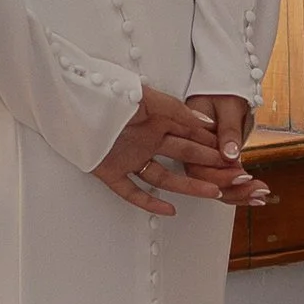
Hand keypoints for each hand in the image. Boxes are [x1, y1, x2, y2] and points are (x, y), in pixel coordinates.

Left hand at [93, 86, 268, 215]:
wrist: (70, 100)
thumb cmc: (108, 93)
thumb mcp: (148, 97)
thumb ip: (178, 111)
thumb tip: (207, 124)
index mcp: (155, 121)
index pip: (190, 137)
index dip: (211, 147)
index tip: (232, 158)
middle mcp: (145, 141)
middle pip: (182, 157)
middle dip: (208, 166)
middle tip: (233, 177)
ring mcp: (128, 158)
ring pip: (164, 177)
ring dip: (189, 186)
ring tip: (213, 193)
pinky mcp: (109, 172)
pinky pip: (131, 192)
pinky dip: (150, 202)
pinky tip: (169, 210)